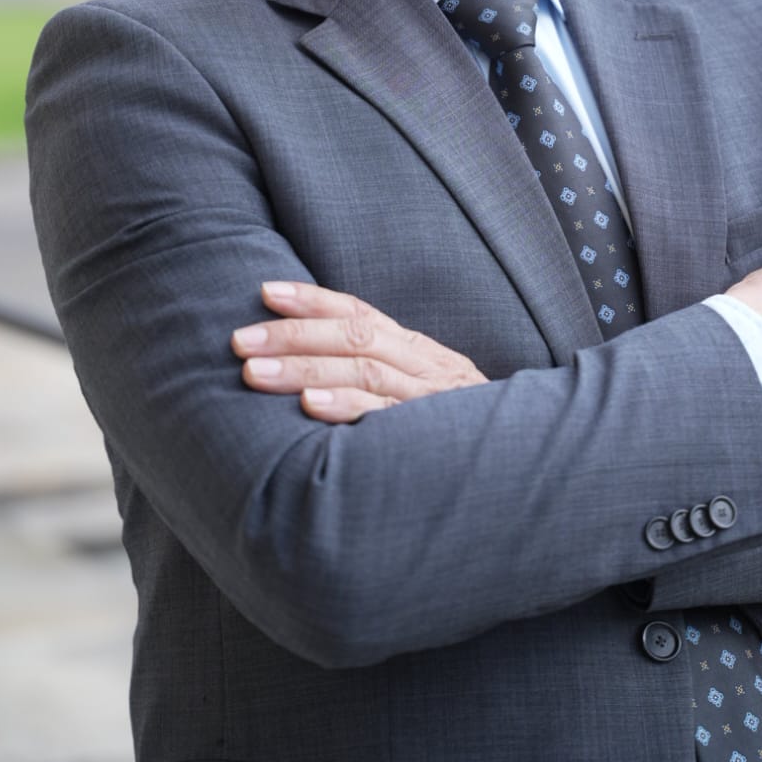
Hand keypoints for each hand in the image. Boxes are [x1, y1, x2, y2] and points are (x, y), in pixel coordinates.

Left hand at [231, 281, 488, 423]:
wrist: (521, 470)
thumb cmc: (456, 437)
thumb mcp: (423, 396)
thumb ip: (379, 378)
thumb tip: (309, 375)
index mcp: (418, 351)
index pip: (360, 314)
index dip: (313, 300)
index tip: (266, 291)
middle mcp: (425, 366)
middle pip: (355, 337)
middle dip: (293, 335)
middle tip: (239, 341)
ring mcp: (432, 399)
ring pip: (365, 368)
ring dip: (304, 367)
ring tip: (254, 371)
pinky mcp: (436, 435)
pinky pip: (389, 415)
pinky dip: (349, 405)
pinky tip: (311, 405)